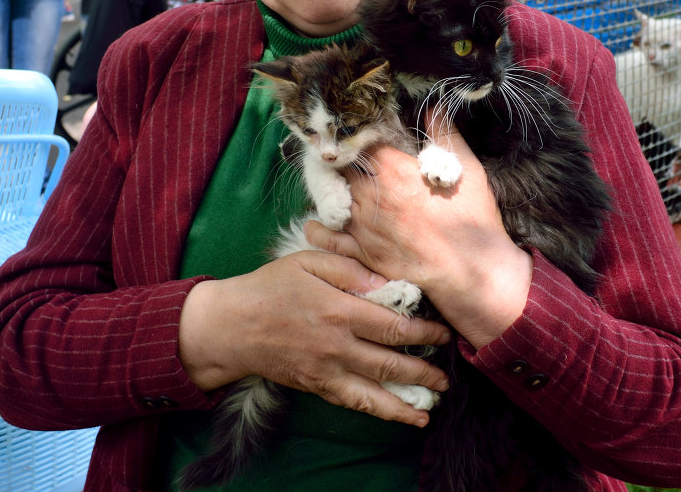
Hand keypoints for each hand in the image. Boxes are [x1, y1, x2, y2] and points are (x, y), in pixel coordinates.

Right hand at [177, 250, 450, 426]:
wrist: (231, 326)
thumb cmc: (270, 287)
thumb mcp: (307, 262)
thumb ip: (349, 268)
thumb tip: (388, 283)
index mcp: (338, 310)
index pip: (393, 325)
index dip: (424, 331)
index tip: (444, 332)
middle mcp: (336, 345)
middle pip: (392, 362)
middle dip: (426, 368)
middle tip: (449, 369)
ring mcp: (327, 371)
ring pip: (377, 391)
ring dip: (411, 397)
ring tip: (437, 399)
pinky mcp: (317, 386)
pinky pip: (356, 403)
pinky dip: (385, 413)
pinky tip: (407, 417)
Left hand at [309, 107, 532, 348]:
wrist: (472, 274)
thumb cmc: (472, 222)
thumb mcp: (466, 170)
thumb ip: (445, 135)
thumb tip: (434, 108)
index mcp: (393, 171)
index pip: (361, 143)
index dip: (361, 139)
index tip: (363, 138)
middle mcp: (370, 196)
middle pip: (342, 169)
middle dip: (345, 162)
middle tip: (348, 160)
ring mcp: (362, 227)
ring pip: (332, 198)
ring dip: (335, 190)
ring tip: (338, 186)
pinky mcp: (361, 254)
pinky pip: (328, 236)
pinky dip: (321, 226)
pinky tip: (320, 221)